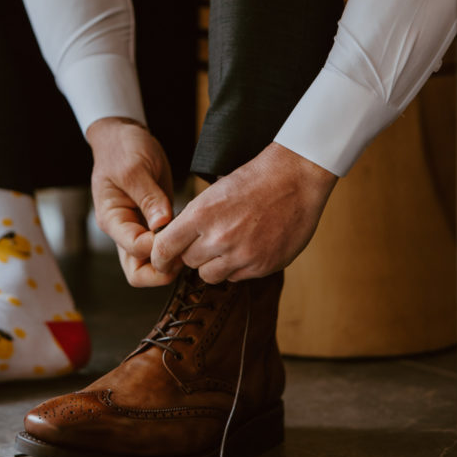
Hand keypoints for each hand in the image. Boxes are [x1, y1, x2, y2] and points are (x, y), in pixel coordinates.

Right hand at [87, 116, 179, 287]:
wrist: (122, 136)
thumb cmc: (123, 148)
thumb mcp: (135, 168)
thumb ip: (149, 198)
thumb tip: (163, 225)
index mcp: (112, 219)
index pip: (135, 248)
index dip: (158, 247)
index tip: (177, 232)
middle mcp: (123, 229)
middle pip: (138, 271)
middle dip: (162, 270)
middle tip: (186, 253)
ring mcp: (138, 228)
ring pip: (151, 265)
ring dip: (171, 262)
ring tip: (191, 245)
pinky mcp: (153, 222)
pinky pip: (163, 247)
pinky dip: (176, 248)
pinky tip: (192, 237)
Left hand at [150, 143, 336, 283]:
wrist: (295, 178)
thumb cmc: (254, 180)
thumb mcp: (213, 193)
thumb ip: (193, 220)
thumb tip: (174, 243)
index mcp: (201, 214)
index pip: (165, 248)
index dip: (161, 257)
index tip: (163, 260)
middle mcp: (219, 238)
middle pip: (189, 262)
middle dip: (194, 253)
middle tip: (209, 239)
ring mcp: (242, 255)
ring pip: (210, 275)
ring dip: (215, 264)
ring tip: (229, 244)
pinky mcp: (262, 266)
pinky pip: (237, 278)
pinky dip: (238, 266)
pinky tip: (249, 245)